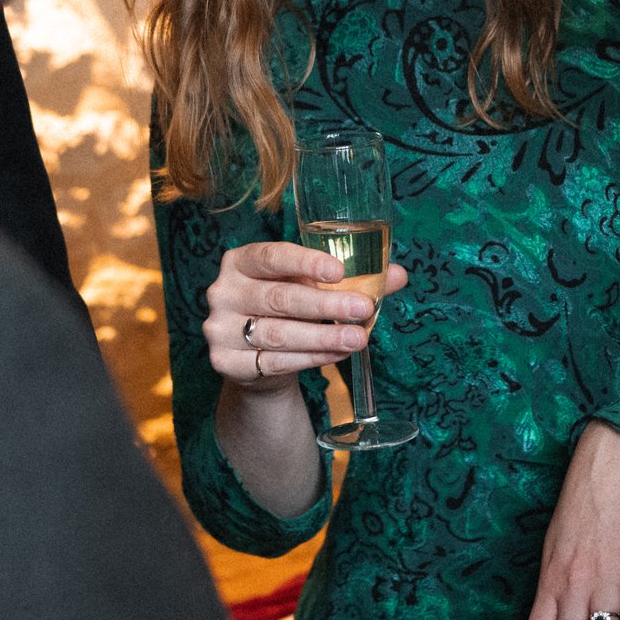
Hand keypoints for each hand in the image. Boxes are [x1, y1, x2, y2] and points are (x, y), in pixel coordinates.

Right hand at [203, 239, 407, 392]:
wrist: (255, 361)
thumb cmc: (287, 312)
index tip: (339, 271)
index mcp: (240, 262)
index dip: (305, 262)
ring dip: (323, 335)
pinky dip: (311, 357)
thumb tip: (399, 275)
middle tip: (363, 308)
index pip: (271, 256)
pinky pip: (275, 361)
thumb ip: (352, 279)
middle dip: (325, 304)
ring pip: (278, 333)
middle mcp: (223, 292)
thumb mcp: (311, 288)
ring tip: (358, 337)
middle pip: (279, 298)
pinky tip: (336, 353)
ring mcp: (220, 329)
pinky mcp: (226, 362)